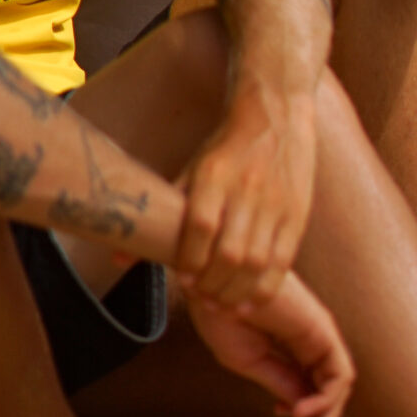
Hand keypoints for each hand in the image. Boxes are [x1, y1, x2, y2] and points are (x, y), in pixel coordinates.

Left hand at [176, 84, 317, 306]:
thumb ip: (164, 213)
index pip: (201, 226)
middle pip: (230, 252)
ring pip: (257, 262)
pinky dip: (264, 289)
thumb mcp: (192, 169)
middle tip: (201, 296)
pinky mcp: (296, 215)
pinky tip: (248, 301)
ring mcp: (275, 203)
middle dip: (212, 285)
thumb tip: (119, 258)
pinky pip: (282, 262)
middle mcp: (246, 189)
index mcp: (215, 174)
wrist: (276, 113)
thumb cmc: (225, 148)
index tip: (184, 280)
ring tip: (221, 303)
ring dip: (235, 292)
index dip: (191, 260)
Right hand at [186, 273, 354, 416]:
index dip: (302, 413)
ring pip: (338, 388)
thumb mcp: (250, 361)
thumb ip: (279, 382)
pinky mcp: (323, 331)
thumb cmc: (222, 314)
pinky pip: (339, 375)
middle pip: (330, 391)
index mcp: (290, 345)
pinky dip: (325, 400)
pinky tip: (300, 412)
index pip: (311, 386)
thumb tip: (299, 409)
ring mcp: (319, 334)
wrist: (211, 282)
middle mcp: (311, 339)